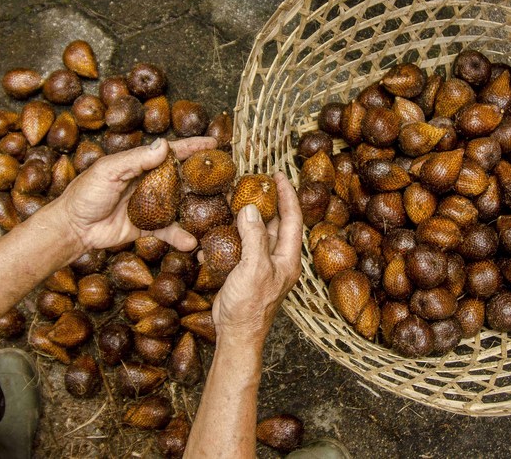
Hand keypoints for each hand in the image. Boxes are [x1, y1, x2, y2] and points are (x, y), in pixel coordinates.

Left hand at [56, 137, 215, 251]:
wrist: (73, 227)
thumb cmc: (85, 194)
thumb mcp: (109, 171)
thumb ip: (136, 160)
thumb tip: (164, 146)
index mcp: (140, 164)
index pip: (171, 152)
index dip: (193, 147)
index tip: (214, 143)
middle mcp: (150, 182)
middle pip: (182, 176)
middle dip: (203, 177)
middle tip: (226, 177)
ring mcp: (151, 205)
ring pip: (180, 203)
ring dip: (198, 207)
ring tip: (219, 209)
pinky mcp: (148, 226)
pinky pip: (169, 230)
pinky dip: (180, 236)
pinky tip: (191, 241)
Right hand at [211, 172, 302, 342]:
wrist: (236, 334)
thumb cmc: (251, 306)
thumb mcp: (255, 268)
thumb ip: (255, 238)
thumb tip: (252, 210)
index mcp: (287, 257)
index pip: (292, 218)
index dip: (287, 195)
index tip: (279, 175)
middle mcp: (277, 259)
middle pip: (274, 223)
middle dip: (265, 201)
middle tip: (253, 182)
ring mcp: (260, 265)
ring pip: (255, 233)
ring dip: (246, 216)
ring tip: (233, 197)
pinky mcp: (243, 271)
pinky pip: (239, 246)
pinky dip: (230, 234)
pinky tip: (218, 226)